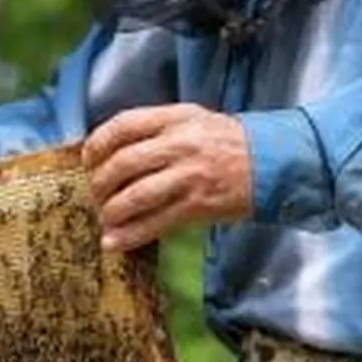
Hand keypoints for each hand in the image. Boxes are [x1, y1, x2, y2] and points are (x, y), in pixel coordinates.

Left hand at [81, 104, 252, 251]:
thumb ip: (157, 128)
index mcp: (175, 118)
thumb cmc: (228, 142)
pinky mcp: (198, 204)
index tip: (87, 160)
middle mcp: (180, 144)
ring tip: (105, 220)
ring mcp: (189, 175)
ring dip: (112, 212)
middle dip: (100, 183)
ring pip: (135, 196)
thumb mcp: (194, 120)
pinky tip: (114, 243)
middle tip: (95, 195)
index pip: (122, 125)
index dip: (97, 144)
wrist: (273, 162)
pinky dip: (130, 235)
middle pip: (123, 163)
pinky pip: (155, 222)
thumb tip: (113, 150)